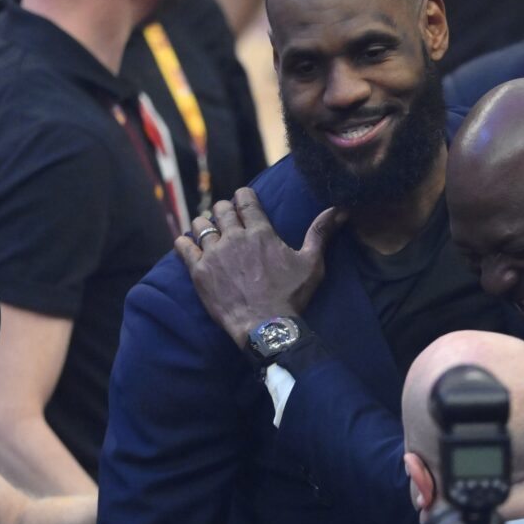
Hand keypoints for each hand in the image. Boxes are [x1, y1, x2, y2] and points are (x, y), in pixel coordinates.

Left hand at [173, 187, 344, 347]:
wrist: (266, 326)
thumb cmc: (291, 296)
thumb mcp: (312, 263)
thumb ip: (321, 232)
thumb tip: (340, 209)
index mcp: (260, 232)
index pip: (245, 199)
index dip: (243, 197)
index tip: (243, 202)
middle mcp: (234, 237)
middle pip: (221, 209)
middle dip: (224, 211)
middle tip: (227, 221)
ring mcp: (214, 254)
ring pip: (200, 224)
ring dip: (204, 225)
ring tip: (209, 233)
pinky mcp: (199, 272)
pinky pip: (183, 247)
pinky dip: (184, 243)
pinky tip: (188, 246)